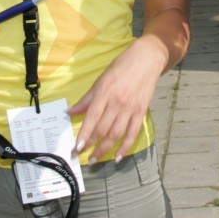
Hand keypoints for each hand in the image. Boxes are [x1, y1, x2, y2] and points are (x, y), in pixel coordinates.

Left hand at [69, 38, 162, 162]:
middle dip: (90, 145)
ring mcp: (130, 108)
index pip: (91, 118)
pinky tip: (118, 157)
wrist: (147, 58)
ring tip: (95, 159)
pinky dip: (125, 146)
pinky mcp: (141, 111)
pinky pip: (133, 133)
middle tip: (81, 156)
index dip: (84, 135)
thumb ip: (87, 98)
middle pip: (102, 129)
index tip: (76, 148)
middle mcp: (117, 102)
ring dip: (105, 149)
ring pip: (116, 134)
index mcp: (105, 91)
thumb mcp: (102, 78)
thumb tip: (70, 112)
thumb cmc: (122, 66)